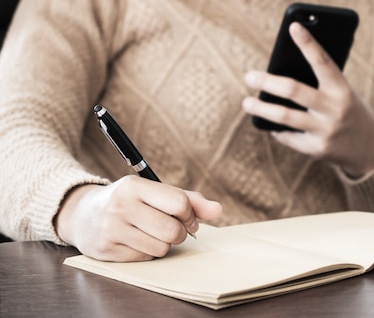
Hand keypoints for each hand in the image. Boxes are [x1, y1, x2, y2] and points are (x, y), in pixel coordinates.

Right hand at [55, 175, 221, 261]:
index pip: (179, 203)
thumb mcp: (155, 192)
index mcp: (135, 186)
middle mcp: (121, 206)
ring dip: (164, 245)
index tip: (188, 218)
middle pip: (172, 230)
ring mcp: (111, 230)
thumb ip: (189, 199)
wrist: (83, 214)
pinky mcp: (106, 251)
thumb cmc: (130, 201)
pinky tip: (137, 242)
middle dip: (180, 233)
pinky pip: (145, 259)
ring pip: (161, 248)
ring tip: (153, 234)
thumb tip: (218, 210)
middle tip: (173, 229)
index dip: (190, 214)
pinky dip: (148, 253)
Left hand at [243, 22, 373, 177]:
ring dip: (261, 108)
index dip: (308, 43)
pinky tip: (269, 124)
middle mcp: (334, 109)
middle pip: (293, 90)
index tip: (293, 26)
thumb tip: (281, 71)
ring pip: (284, 116)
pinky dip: (277, 130)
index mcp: (343, 89)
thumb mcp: (343, 93)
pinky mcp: (317, 149)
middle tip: (249, 76)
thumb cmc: (349, 110)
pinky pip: (289, 137)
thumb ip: (320, 83)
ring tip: (247, 102)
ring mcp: (325, 130)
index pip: (323, 61)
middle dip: (267, 81)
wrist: (370, 148)